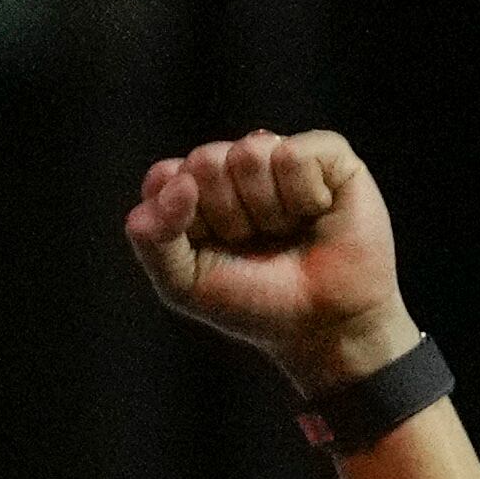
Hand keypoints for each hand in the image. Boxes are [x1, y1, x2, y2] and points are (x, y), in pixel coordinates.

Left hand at [124, 127, 421, 394]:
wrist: (324, 325)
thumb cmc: (254, 302)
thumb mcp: (184, 283)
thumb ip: (152, 238)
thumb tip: (178, 181)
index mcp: (195, 192)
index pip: (165, 176)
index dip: (184, 219)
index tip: (209, 250)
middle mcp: (235, 168)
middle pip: (205, 161)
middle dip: (227, 215)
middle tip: (255, 242)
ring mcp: (279, 156)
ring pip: (249, 153)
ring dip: (267, 209)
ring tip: (286, 231)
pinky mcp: (327, 154)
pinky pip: (292, 155)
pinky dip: (303, 195)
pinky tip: (317, 212)